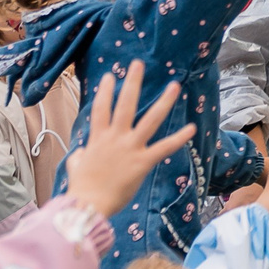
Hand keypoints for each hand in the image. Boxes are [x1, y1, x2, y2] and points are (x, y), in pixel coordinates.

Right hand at [62, 63, 192, 215]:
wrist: (88, 204)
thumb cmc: (81, 188)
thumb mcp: (76, 167)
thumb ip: (79, 157)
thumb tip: (80, 155)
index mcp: (97, 138)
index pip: (101, 108)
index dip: (104, 91)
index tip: (110, 76)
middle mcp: (115, 138)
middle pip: (125, 104)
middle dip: (132, 82)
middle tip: (138, 64)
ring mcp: (130, 148)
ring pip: (150, 119)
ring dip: (164, 101)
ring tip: (174, 85)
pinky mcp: (143, 162)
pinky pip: (164, 147)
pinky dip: (179, 138)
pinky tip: (192, 128)